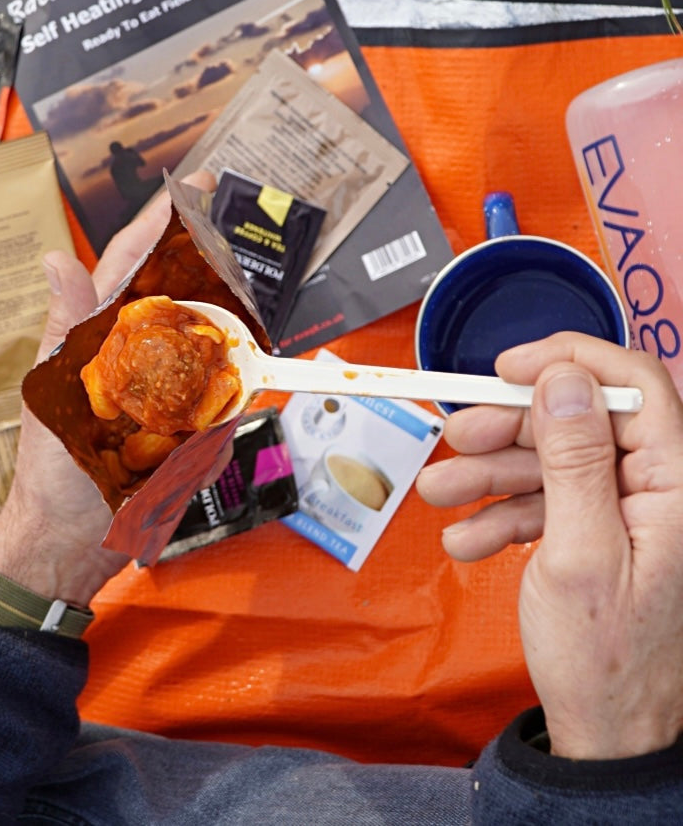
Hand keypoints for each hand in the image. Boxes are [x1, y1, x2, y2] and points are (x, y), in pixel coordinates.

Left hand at [0, 173, 215, 609]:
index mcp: (95, 335)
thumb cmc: (52, 468)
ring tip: (253, 287)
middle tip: (240, 231)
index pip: (132, 264)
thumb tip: (54, 258)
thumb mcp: (55, 394)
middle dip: (208, 260)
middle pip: (178, 294)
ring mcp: (161, 389)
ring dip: (227, 316)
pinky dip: (234, 377)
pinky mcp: (182, 424)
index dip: (161, 224)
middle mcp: (132, 355)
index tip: (191, 188)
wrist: (72, 542)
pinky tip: (255, 359)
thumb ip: (68, 327)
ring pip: (204, 339)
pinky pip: (217, 392)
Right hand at [417, 333, 682, 758]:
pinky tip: (468, 538)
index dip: (568, 363)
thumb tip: (565, 381)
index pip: (634, 385)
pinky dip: (504, 513)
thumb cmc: (606, 661)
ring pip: (555, 460)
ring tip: (440, 491)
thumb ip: (575, 461)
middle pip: (580, 421)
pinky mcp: (602, 534)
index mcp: (677, 486)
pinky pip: (549, 501)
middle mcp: (659, 490)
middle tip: (455, 437)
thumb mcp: (579, 555)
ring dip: (492, 473)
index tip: (508, 367)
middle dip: (510, 426)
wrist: (608, 736)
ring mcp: (629, 513)